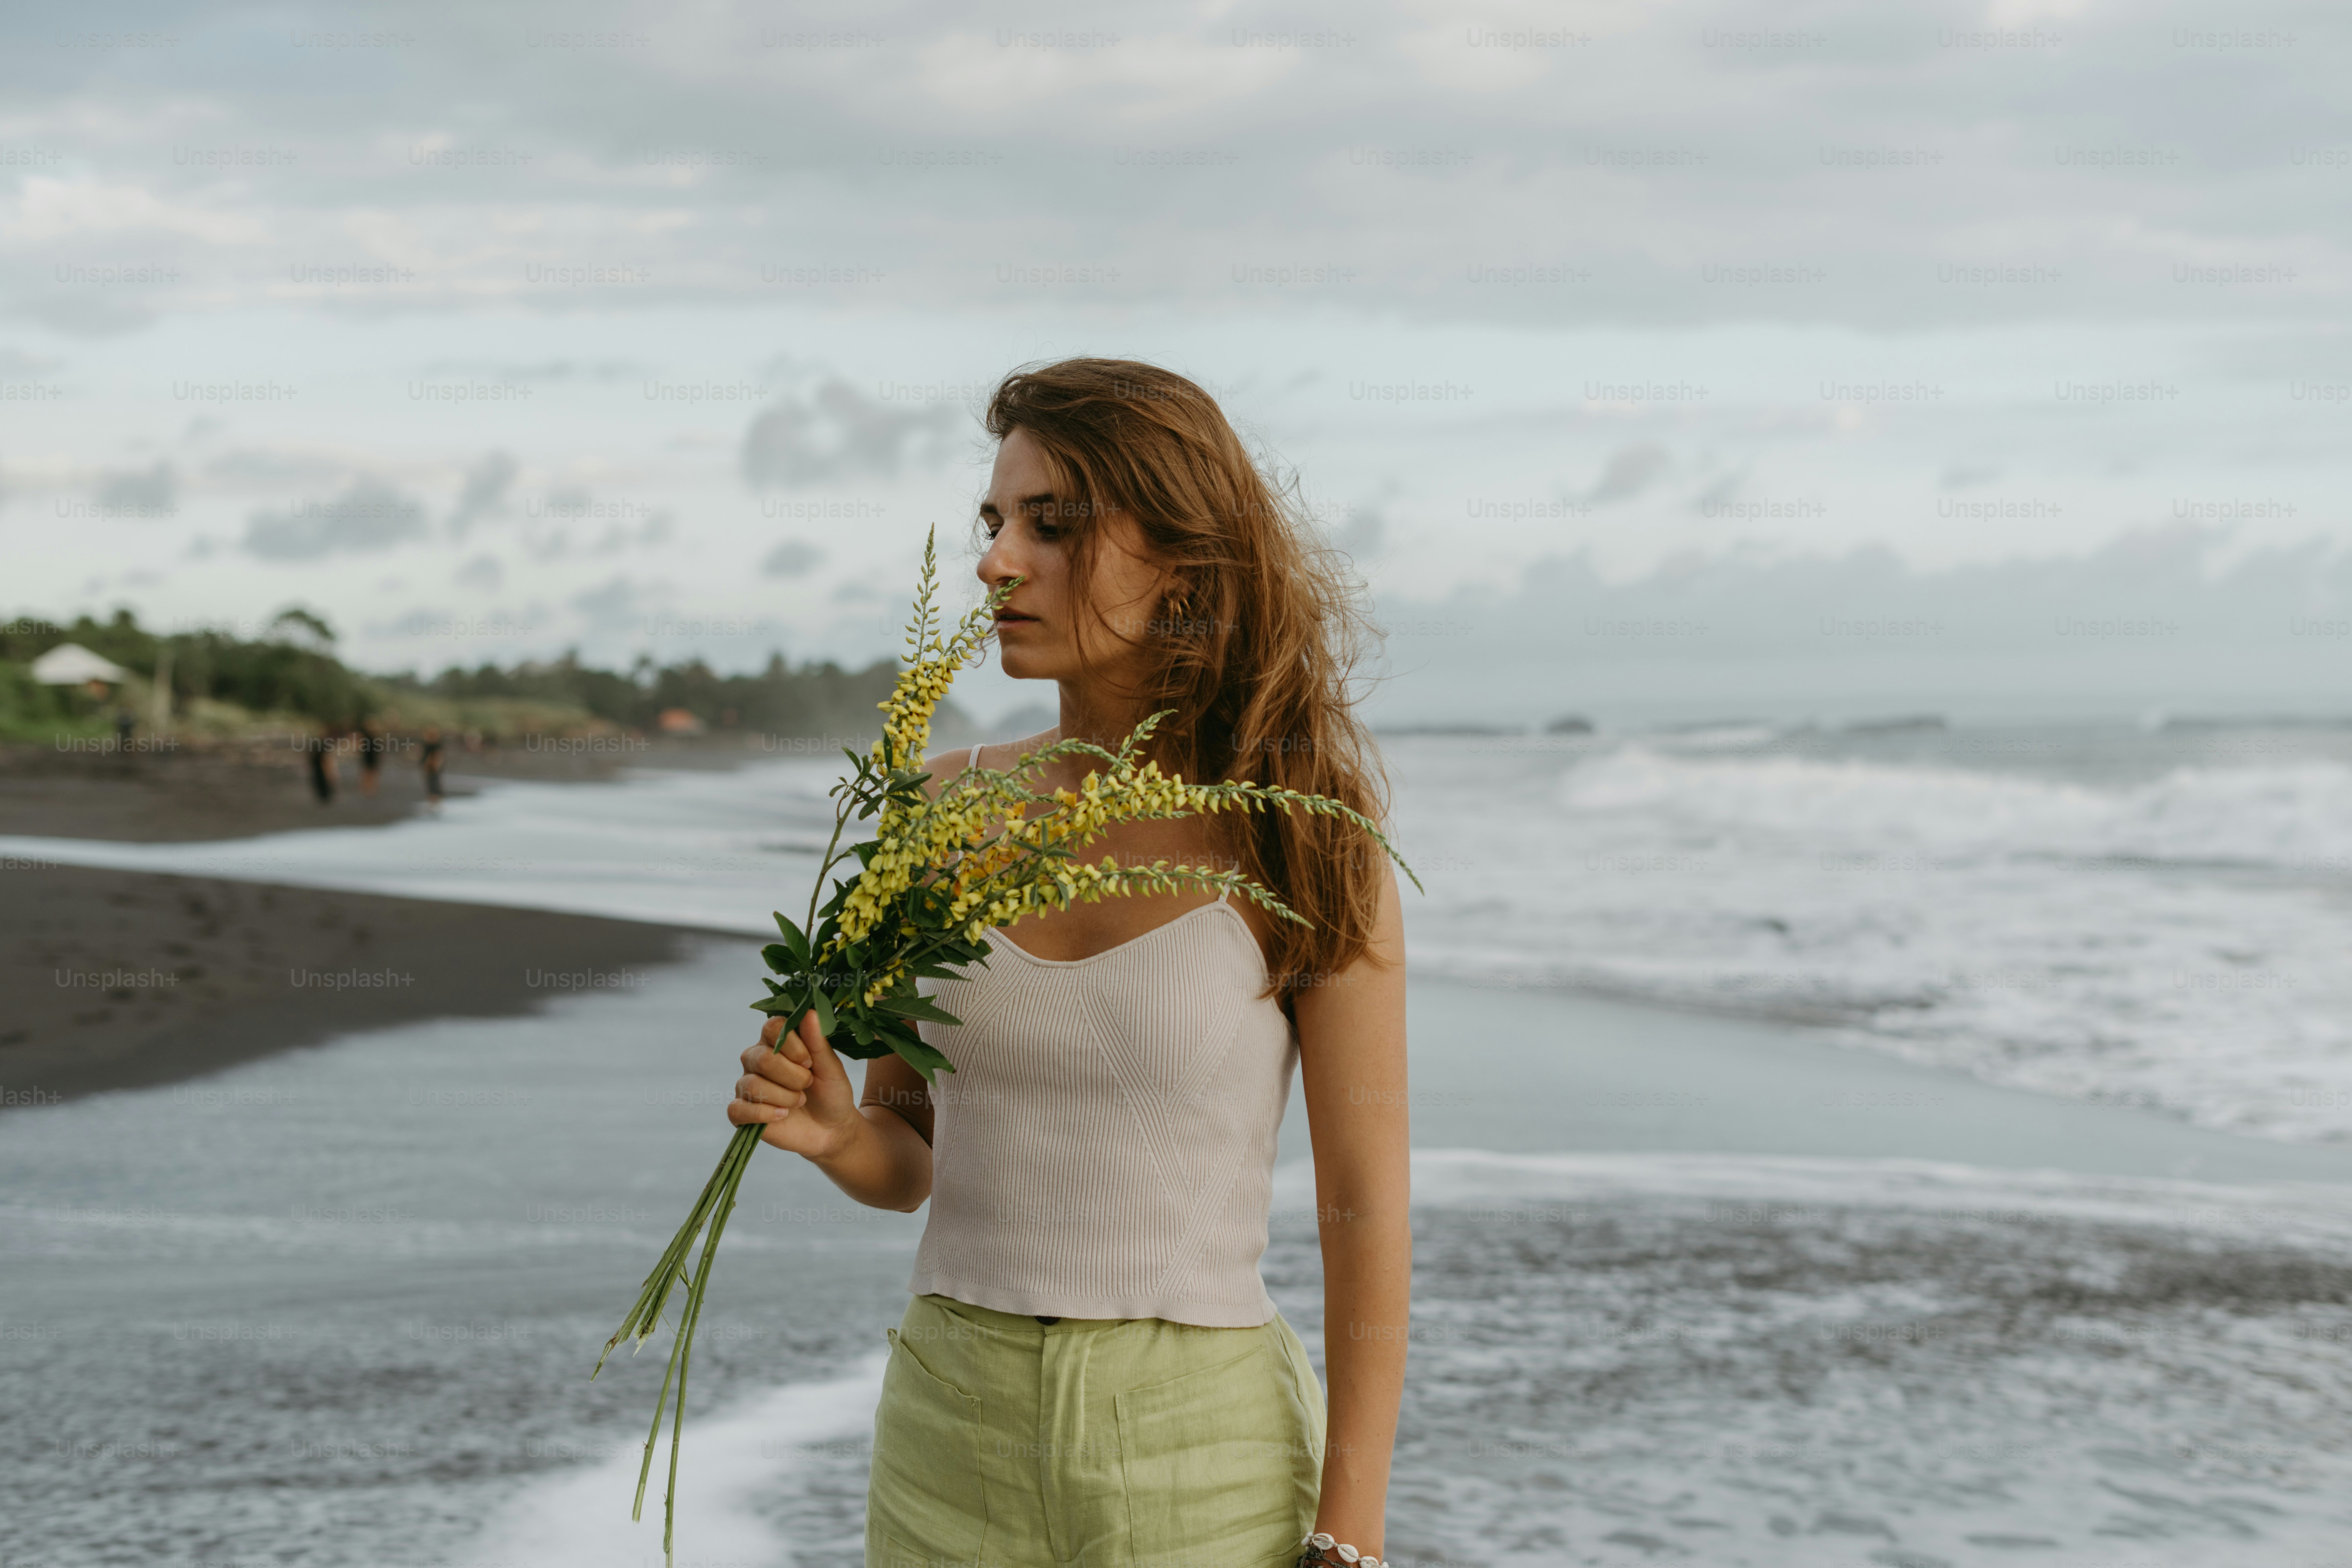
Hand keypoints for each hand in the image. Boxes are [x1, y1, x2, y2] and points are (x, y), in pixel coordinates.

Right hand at [729, 1010, 860, 1159]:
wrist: (831, 1129)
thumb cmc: (830, 1092)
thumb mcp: (831, 1067)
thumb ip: (817, 1041)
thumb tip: (809, 1012)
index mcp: (776, 1041)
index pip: (772, 1027)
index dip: (792, 1045)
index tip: (810, 1062)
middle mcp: (756, 1059)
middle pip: (762, 1058)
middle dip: (793, 1076)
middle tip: (807, 1084)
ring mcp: (746, 1085)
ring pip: (752, 1085)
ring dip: (784, 1097)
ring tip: (799, 1101)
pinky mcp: (742, 1112)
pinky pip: (738, 1109)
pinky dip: (764, 1114)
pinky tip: (783, 1115)